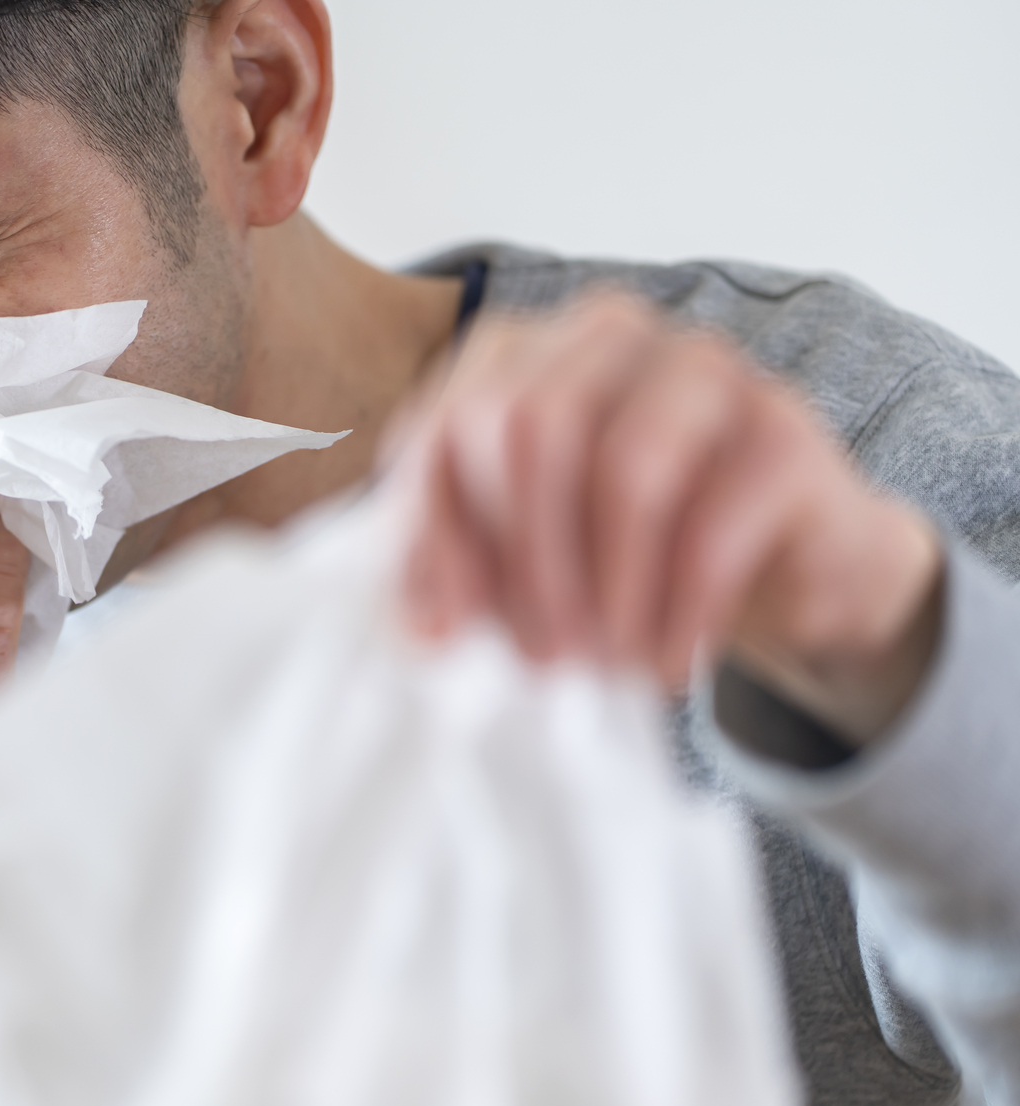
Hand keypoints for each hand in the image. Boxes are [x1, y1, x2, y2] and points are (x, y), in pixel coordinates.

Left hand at [389, 291, 943, 744]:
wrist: (780, 566)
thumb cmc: (622, 552)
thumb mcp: (519, 560)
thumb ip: (456, 573)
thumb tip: (425, 629)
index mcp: (525, 351)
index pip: (449, 422)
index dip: (438, 532)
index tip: (449, 628)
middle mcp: (612, 337)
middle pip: (535, 426)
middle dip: (526, 558)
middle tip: (539, 654)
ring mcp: (705, 370)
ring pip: (627, 467)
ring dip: (605, 588)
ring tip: (601, 664)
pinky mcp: (783, 431)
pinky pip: (712, 526)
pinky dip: (676, 612)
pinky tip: (663, 663)